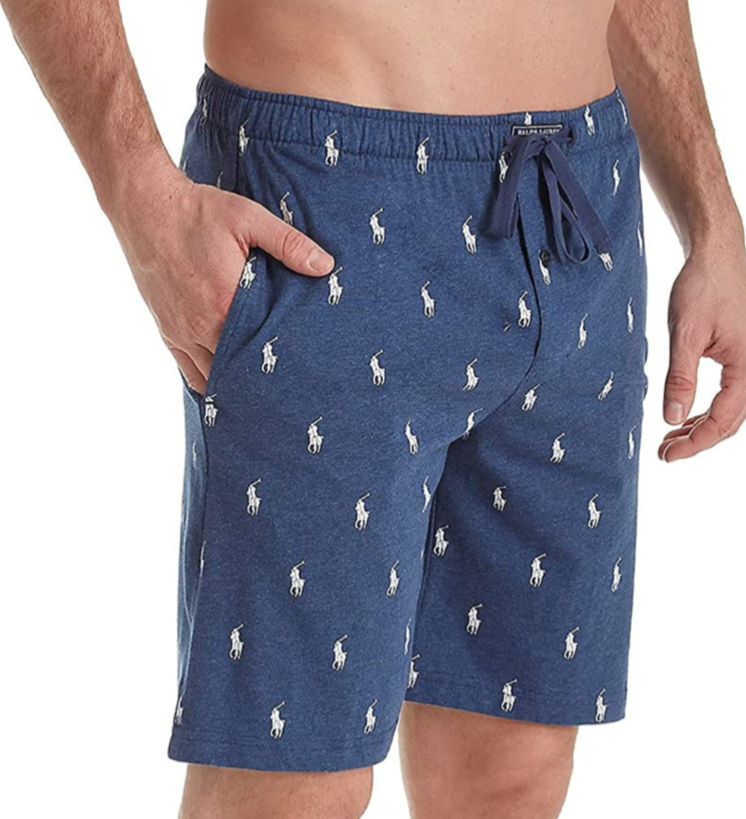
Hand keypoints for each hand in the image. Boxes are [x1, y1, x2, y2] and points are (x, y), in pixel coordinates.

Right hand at [109, 159, 334, 393]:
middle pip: (237, 370)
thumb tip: (325, 265)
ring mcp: (180, 332)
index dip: (280, 364)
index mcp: (223, 304)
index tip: (300, 369)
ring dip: (235, 381)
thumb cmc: (198, 212)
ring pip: (212, 377)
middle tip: (286, 385)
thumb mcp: (248, 219)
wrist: (145, 206)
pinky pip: (189, 371)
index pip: (259, 350)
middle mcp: (199, 326)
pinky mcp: (167, 331)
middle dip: (260, 378)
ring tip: (261, 386)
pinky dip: (209, 378)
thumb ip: (289, 244)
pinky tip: (229, 379)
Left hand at [660, 234, 745, 460]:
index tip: (668, 456)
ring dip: (701, 428)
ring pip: (730, 410)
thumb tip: (672, 418)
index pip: (724, 420)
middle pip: (730, 421)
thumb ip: (680, 377)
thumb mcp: (686, 333)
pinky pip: (728, 395)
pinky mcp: (740, 357)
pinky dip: (705, 410)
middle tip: (665, 454)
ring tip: (670, 440)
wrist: (716, 256)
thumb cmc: (703, 287)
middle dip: (698, 441)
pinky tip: (684, 416)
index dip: (696, 443)